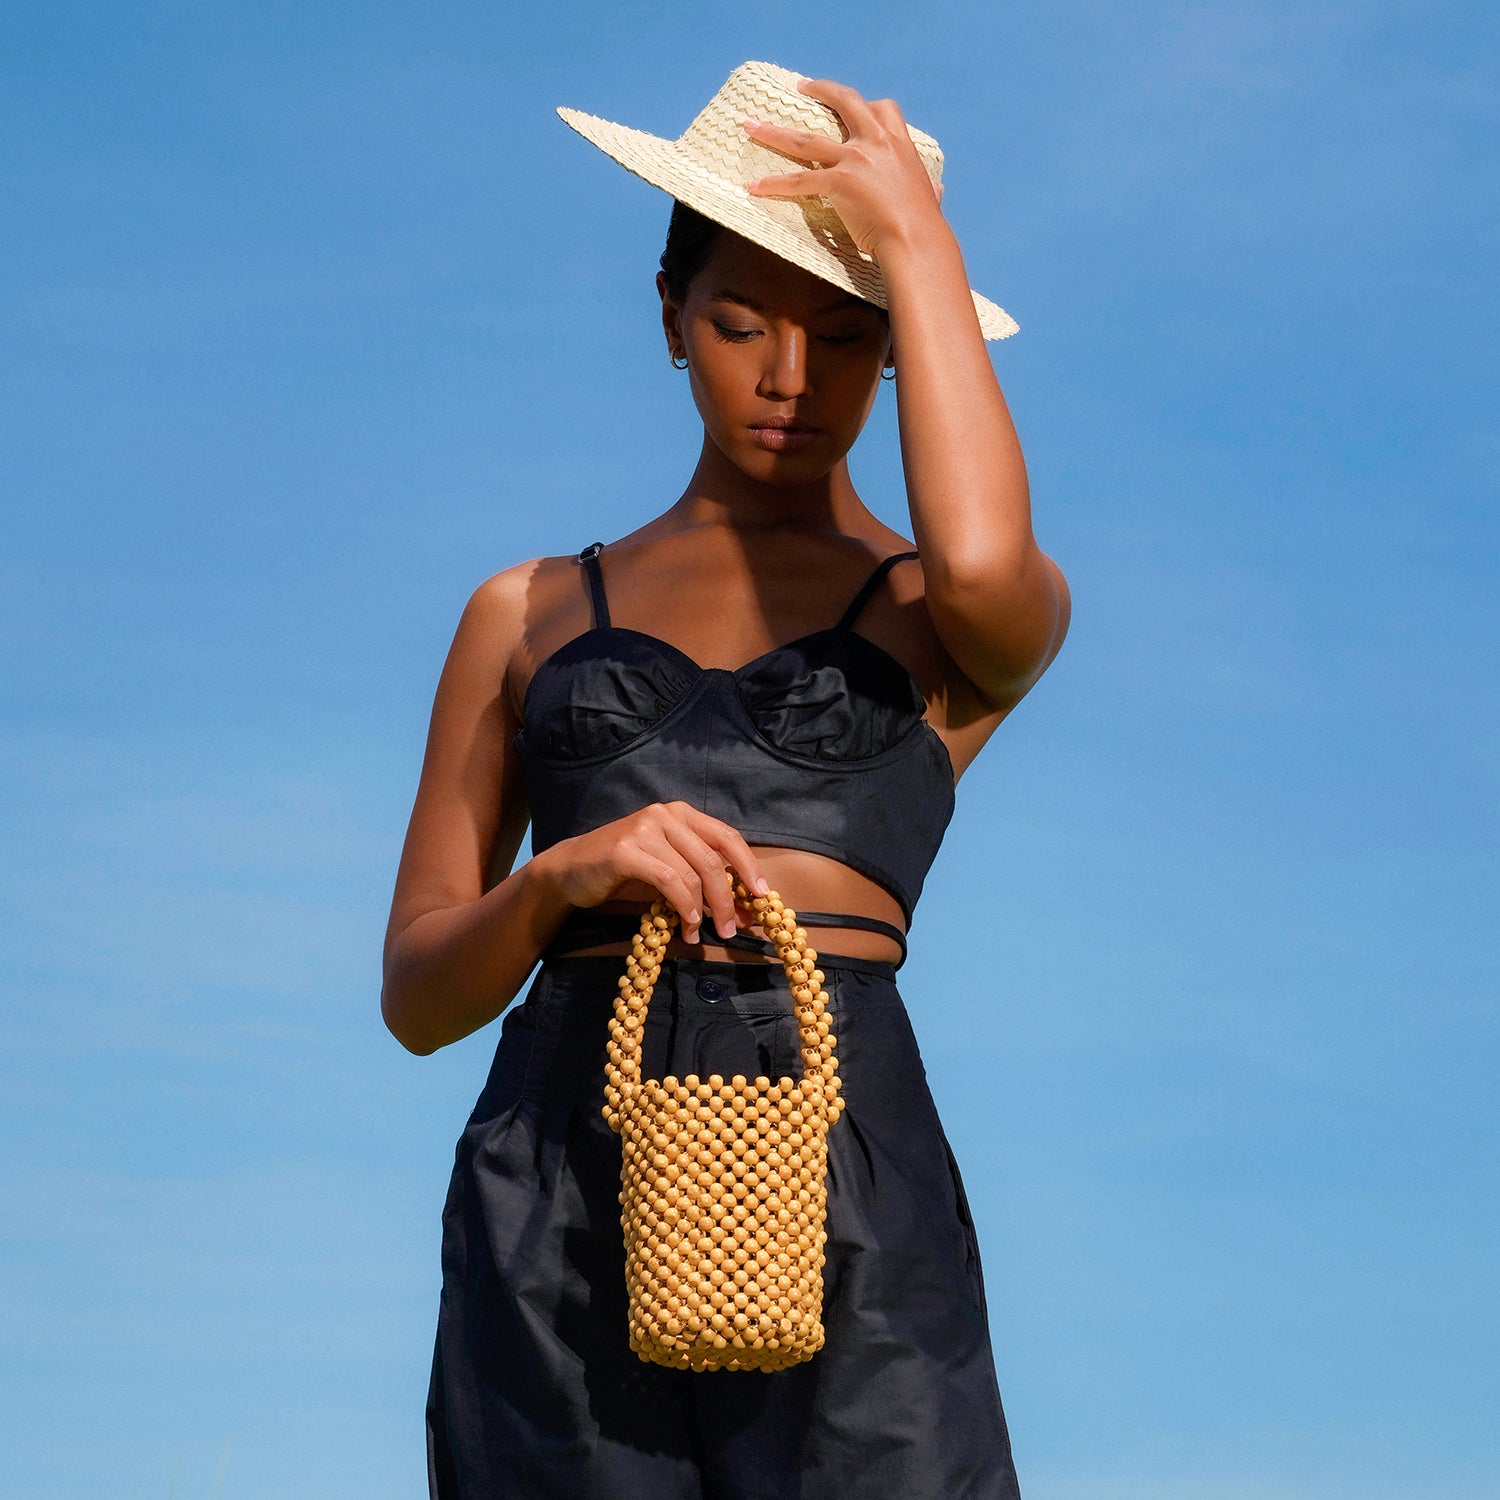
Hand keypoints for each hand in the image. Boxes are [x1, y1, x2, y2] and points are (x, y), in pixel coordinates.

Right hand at [536, 801, 769, 944]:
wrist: (571, 869)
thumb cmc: (625, 871)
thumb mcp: (669, 868)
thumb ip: (701, 879)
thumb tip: (743, 908)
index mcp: (682, 814)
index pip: (727, 836)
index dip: (749, 866)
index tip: (762, 896)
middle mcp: (666, 814)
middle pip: (714, 859)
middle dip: (728, 899)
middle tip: (733, 929)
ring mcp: (645, 828)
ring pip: (693, 873)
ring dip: (704, 910)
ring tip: (700, 934)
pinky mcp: (626, 850)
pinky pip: (669, 881)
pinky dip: (683, 907)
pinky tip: (685, 926)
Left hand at [742, 76, 945, 259]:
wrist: (917, 240)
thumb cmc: (925, 227)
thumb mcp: (930, 198)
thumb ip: (929, 190)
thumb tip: (938, 192)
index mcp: (899, 145)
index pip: (882, 109)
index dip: (865, 105)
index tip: (852, 104)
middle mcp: (876, 144)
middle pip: (844, 103)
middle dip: (820, 89)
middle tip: (800, 87)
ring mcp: (856, 160)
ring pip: (805, 139)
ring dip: (773, 131)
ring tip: (750, 126)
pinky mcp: (840, 183)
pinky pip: (800, 180)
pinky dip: (774, 184)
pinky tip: (754, 187)